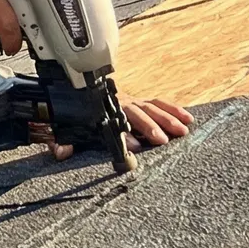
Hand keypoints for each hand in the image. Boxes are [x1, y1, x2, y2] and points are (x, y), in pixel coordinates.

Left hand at [32, 97, 195, 160]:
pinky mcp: (141, 102)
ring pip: (151, 108)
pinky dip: (174, 109)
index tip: (135, 146)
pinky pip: (159, 103)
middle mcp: (119, 106)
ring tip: (182, 130)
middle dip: (149, 126)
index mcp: (102, 114)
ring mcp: (132, 103)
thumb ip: (64, 141)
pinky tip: (188, 118)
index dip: (125, 136)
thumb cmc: (82, 119)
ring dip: (167, 118)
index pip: (114, 125)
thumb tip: (60, 151)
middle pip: (136, 115)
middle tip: (161, 139)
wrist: (84, 96)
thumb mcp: (69, 130)